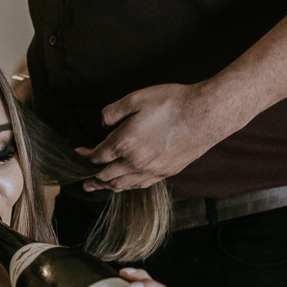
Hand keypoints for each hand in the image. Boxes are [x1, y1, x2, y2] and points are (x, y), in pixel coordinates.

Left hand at [76, 82, 245, 191]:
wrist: (207, 114)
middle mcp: (135, 162)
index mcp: (124, 144)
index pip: (97, 156)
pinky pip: (142, 185)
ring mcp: (153, 170)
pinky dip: (129, 186)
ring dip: (109, 186)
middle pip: (107, 177)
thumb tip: (103, 124)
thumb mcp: (135, 99)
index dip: (85, 156)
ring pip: (124, 185)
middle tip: (84, 182)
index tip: (79, 153)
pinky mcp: (167, 172)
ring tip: (100, 187)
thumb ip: (113, 112)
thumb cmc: (171, 103)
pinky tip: (126, 184)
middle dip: (93, 179)